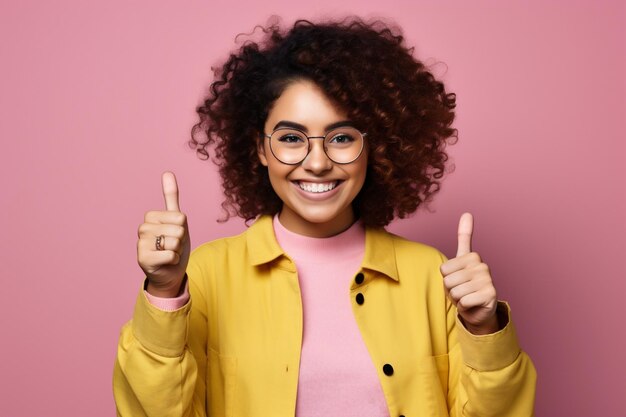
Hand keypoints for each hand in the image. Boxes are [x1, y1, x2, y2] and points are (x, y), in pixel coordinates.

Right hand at [137, 171, 190, 296]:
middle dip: (180, 241)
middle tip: (172, 247)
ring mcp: (141, 244)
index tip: (174, 235)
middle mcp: (142, 228)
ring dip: (177, 251)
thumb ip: (171, 197)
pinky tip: (166, 263)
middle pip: (178, 229)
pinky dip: (174, 261)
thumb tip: (167, 172)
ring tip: (168, 254)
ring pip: (174, 242)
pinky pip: (170, 255)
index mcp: (151, 217)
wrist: (170, 272)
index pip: (181, 217)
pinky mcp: (142, 259)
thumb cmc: (174, 245)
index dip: (183, 228)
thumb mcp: (177, 221)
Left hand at [440, 213, 498, 334]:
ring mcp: (488, 280)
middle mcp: (482, 266)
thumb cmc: (465, 285)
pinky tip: (472, 305)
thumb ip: (464, 237)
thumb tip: (468, 212)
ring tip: (466, 297)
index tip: (457, 279)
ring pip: (455, 291)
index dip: (446, 278)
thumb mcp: (460, 261)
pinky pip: (464, 301)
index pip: (443, 269)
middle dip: (451, 290)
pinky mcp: (490, 295)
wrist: (477, 309)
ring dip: (457, 298)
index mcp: (472, 257)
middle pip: (448, 280)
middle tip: (461, 290)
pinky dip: (464, 306)